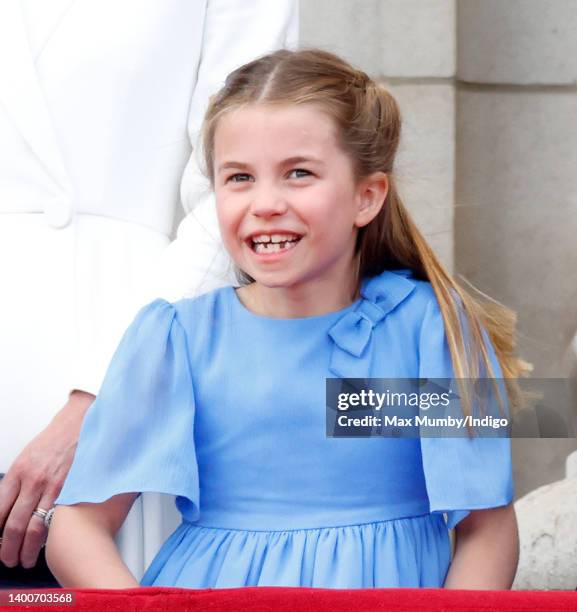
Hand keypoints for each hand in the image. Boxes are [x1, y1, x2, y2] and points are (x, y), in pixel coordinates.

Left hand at [0, 390, 94, 568]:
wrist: (80, 422)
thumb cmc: (55, 440)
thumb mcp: (27, 458)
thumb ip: (17, 483)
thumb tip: (7, 509)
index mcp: (17, 472)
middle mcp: (32, 480)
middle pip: (13, 525)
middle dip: (8, 549)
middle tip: (8, 559)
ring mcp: (53, 485)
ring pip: (34, 528)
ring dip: (28, 549)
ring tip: (26, 559)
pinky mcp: (71, 488)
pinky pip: (56, 519)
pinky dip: (50, 536)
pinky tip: (49, 544)